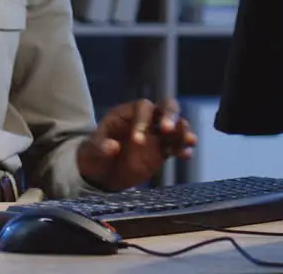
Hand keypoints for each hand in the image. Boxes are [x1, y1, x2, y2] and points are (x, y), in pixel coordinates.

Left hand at [76, 98, 196, 190]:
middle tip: (167, 130)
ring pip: (175, 127)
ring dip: (183, 132)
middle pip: (165, 108)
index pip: (142, 108)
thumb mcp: (92, 151)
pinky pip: (176, 147)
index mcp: (127, 114)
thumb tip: (112, 147)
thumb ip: (101, 147)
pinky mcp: (161, 152)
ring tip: (189, 141)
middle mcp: (145, 121)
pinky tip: (186, 155)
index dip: (143, 121)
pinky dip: (182, 149)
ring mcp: (155, 136)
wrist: (99, 175)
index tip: (137, 141)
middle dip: (169, 116)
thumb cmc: (93, 155)